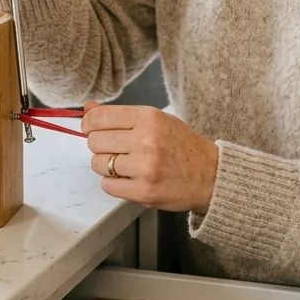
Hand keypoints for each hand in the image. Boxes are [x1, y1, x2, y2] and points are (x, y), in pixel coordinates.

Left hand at [82, 102, 218, 213]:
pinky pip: (107, 185)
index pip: (99, 117)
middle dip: (99, 145)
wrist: (212, 176)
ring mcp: (144, 168)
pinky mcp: (144, 191)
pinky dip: (113, 183)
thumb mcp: (157, 120)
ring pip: (98, 164)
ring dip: (105, 165)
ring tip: (124, 164)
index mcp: (149, 117)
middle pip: (95, 141)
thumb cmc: (183, 146)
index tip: (90, 128)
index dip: (88, 123)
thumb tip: (88, 107)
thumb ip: (121, 115)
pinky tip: (129, 178)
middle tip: (115, 148)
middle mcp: (146, 140)